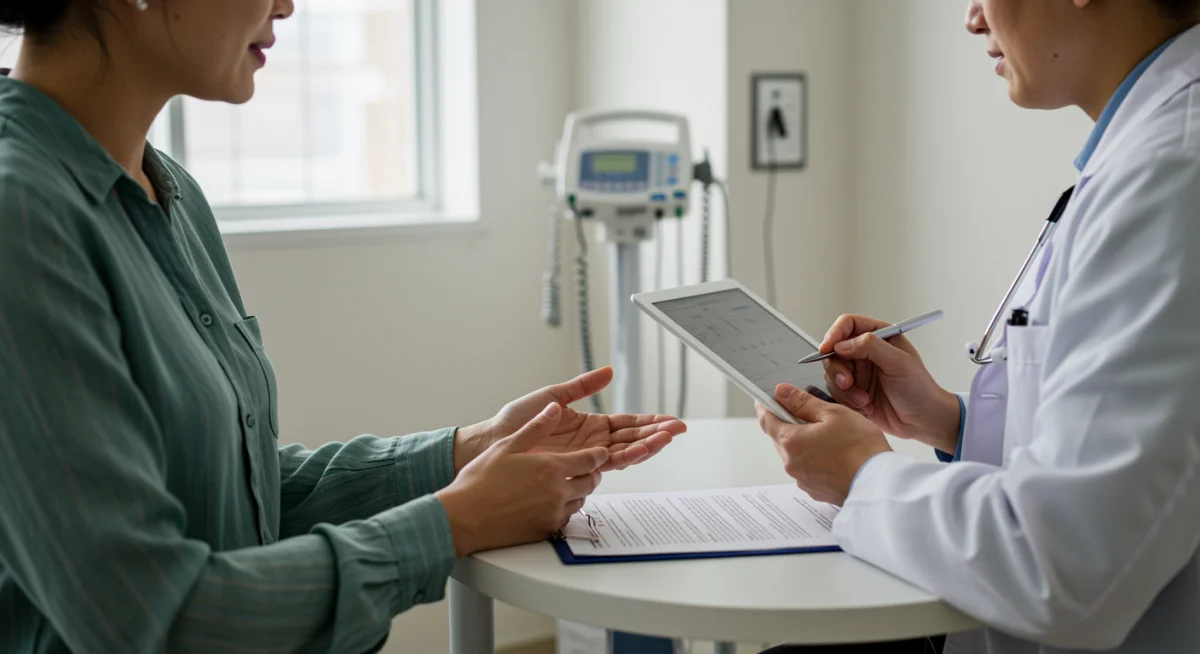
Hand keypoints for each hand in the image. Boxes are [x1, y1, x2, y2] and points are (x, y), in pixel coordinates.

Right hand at [437, 403, 608, 555]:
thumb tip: (554, 409)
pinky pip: (566, 518)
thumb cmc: (480, 481)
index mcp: (552, 467)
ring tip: (563, 485)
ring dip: (577, 491)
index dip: (598, 455)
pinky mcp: (546, 531)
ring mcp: (553, 513)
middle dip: (590, 473)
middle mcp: (558, 492)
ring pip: (580, 500)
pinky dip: (564, 509)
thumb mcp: (508, 446)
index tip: (599, 452)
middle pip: (591, 481)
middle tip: (583, 469)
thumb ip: (536, 427)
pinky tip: (549, 503)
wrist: (464, 518)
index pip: (591, 460)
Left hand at [455, 367, 686, 472]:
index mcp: (590, 426)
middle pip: (632, 438)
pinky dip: (625, 457)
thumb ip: (582, 386)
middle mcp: (592, 443)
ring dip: (647, 445)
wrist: (493, 441)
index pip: (627, 423)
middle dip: (657, 434)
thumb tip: (608, 371)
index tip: (670, 420)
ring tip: (666, 438)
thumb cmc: (517, 421)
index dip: (649, 422)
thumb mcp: (553, 396)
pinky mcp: (575, 467)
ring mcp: (585, 456)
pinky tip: (641, 450)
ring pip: (624, 452)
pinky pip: (606, 464)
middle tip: (679, 429)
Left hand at [756, 384, 891, 505]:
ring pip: (795, 455)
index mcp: (790, 442)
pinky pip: (808, 470)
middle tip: (809, 414)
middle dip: (789, 424)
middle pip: (780, 438)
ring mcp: (803, 480)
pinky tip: (835, 455)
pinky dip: (815, 460)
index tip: (766, 399)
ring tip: (830, 436)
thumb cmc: (860, 447)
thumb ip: (803, 402)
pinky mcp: (815, 491)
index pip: (766, 421)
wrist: (879, 485)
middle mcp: (791, 464)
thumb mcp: (833, 413)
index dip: (765, 407)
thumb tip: (781, 392)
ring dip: (804, 443)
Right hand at [817, 314, 960, 452]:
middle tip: (848, 382)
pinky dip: (847, 401)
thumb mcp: (899, 362)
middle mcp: (866, 352)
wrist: (923, 421)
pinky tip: (866, 407)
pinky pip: (836, 392)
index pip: (848, 325)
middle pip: (834, 350)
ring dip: (845, 389)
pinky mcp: (853, 391)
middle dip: (838, 369)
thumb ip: (871, 347)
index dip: (834, 334)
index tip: (827, 348)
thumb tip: (842, 344)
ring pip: (833, 374)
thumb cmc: (920, 390)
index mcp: (880, 337)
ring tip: (864, 400)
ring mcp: (859, 372)